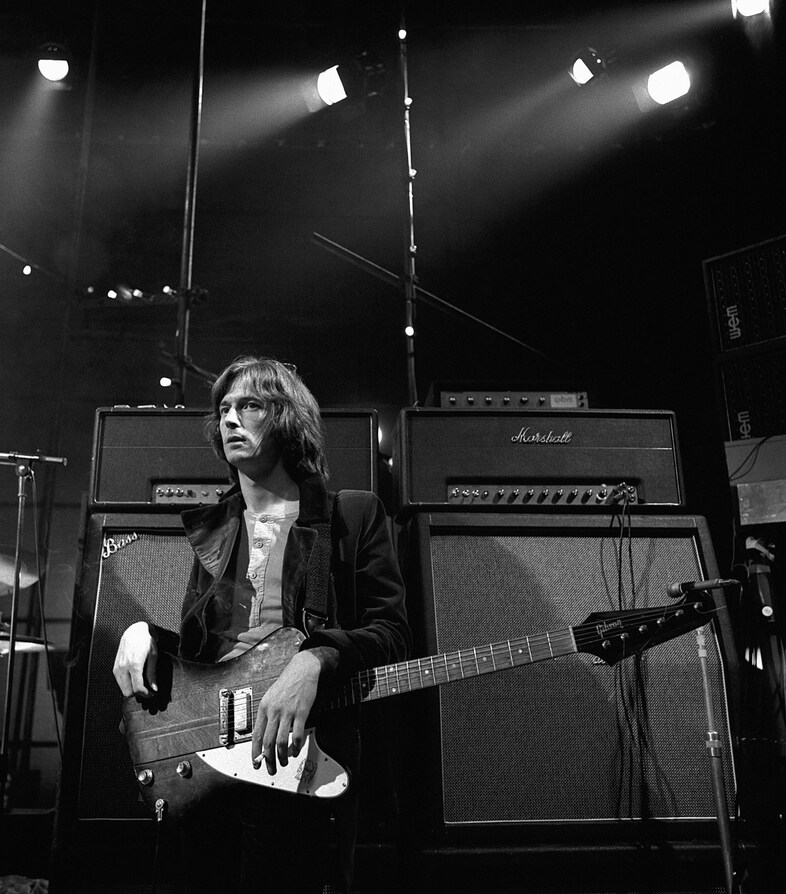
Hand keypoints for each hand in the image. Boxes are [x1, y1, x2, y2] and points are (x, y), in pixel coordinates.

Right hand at [113, 621, 157, 697]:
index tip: (152, 694)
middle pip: (128, 692)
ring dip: (132, 690)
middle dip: (138, 694)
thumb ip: (152, 674)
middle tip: (148, 691)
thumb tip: (154, 689)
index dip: (146, 694)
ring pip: (123, 689)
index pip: (137, 688)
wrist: (134, 632)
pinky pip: (120, 683)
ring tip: (142, 686)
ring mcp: (117, 668)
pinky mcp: (115, 668)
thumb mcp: (153, 657)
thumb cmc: (145, 642)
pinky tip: (135, 680)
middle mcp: (123, 668)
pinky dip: (127, 685)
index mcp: (134, 665)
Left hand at [251, 647, 337, 773]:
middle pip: (267, 742)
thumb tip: (263, 734)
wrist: (303, 668)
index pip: (256, 735)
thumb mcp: (271, 696)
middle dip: (268, 760)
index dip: (255, 752)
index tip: (256, 763)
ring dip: (282, 756)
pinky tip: (296, 751)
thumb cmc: (287, 683)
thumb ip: (268, 714)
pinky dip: (296, 747)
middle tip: (271, 769)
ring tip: (284, 762)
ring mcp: (287, 712)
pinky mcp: (301, 712)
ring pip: (281, 741)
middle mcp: (274, 711)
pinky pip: (297, 734)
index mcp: (264, 707)